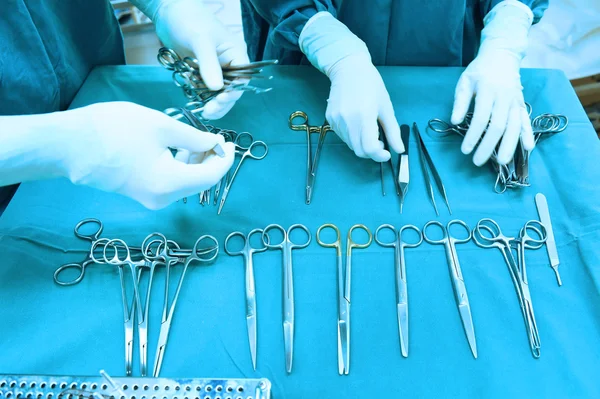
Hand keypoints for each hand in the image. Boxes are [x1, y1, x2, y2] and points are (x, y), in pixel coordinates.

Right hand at [63, 102, 234, 209]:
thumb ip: (193, 138)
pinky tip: (177, 148)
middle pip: (199, 182)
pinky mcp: (139, 193)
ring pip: (184, 182)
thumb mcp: (161, 126)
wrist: (68, 144)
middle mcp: (162, 199)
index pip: (211, 176)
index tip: (229, 143)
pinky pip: (169, 182)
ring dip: (195, 162)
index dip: (225, 159)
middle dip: (210, 160)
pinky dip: (179, 166)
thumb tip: (215, 144)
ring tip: (195, 139)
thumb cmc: (113, 130)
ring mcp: (149, 198)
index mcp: (170, 184)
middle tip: (213, 137)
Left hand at [150, 0, 249, 118]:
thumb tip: (216, 89)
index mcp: (236, 54)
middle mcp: (228, 65)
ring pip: (216, 94)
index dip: (233, 93)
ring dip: (209, 102)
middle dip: (220, 103)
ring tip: (200, 110)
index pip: (242, 80)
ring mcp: (214, 70)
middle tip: (208, 112)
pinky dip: (198, 96)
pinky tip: (192, 98)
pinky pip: (203, 90)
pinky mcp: (201, 73)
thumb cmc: (189, 19)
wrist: (168, 12)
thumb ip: (209, 64)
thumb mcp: (200, 40)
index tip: (219, 101)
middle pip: (230, 91)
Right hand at [326, 55, 403, 160]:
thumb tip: (399, 150)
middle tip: (380, 142)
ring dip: (362, 144)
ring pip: (351, 145)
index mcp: (364, 116)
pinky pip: (343, 136)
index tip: (386, 153)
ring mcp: (336, 121)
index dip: (379, 156)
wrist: (348, 69)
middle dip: (371, 152)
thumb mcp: (386, 107)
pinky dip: (353, 136)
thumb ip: (393, 131)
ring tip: (368, 128)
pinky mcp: (330, 119)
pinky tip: (357, 123)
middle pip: (359, 151)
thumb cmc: (371, 85)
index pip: (369, 148)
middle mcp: (348, 121)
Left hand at [450, 0, 534, 166]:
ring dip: (509, 145)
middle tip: (478, 161)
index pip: (481, 117)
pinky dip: (527, 134)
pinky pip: (526, 120)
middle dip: (488, 146)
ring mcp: (515, 101)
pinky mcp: (521, 103)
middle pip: (499, 125)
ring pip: (514, 126)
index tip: (465, 150)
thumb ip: (460, 102)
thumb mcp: (465, 82)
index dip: (473, 135)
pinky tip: (528, 148)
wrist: (502, 55)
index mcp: (488, 90)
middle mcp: (504, 97)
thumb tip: (454, 122)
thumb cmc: (479, 71)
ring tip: (503, 162)